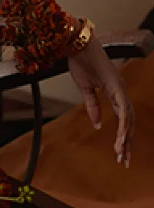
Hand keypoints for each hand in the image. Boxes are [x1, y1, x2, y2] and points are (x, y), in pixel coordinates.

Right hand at [68, 35, 133, 165]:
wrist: (77, 45)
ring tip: (122, 154)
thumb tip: (98, 125)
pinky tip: (121, 138)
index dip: (123, 137)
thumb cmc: (81, 62)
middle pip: (129, 122)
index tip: (120, 153)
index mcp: (115, 93)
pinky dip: (123, 125)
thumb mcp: (86, 89)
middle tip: (125, 161)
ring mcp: (121, 89)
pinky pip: (123, 110)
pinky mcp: (117, 86)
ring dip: (126, 138)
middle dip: (127, 143)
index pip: (123, 119)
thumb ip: (93, 107)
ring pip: (128, 119)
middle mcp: (122, 92)